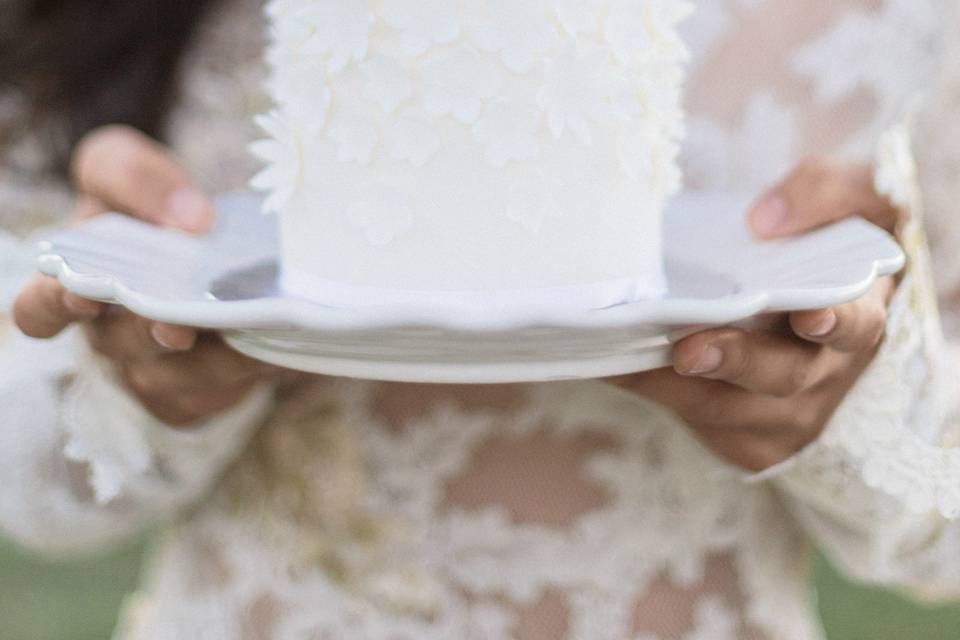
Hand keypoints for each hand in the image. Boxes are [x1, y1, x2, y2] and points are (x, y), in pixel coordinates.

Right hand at [14, 125, 286, 425]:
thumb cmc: (153, 212)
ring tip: (248, 326)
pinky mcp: (200, 395)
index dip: (53, 306)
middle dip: (152, 331)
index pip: (39, 312)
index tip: (81, 289)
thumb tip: (189, 218)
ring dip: (213, 355)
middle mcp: (111, 338)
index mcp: (76, 288)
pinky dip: (250, 368)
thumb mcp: (126, 169)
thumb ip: (135, 176)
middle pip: (123, 346)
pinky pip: (221, 393)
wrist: (218, 246)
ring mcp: (155, 374)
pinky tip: (274, 341)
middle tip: (176, 321)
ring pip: (179, 377)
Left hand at [610, 158, 903, 470]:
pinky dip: (651, 390)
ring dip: (674, 383)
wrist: (788, 294)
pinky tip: (613, 363)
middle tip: (690, 351)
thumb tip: (764, 220)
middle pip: (785, 375)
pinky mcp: (744, 438)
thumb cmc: (819, 246)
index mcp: (856, 314)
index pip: (856, 324)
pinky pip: (695, 421)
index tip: (808, 316)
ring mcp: (786, 413)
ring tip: (624, 352)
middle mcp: (825, 373)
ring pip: (728, 408)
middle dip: (736, 363)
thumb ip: (826, 193)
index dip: (836, 322)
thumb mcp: (851, 201)